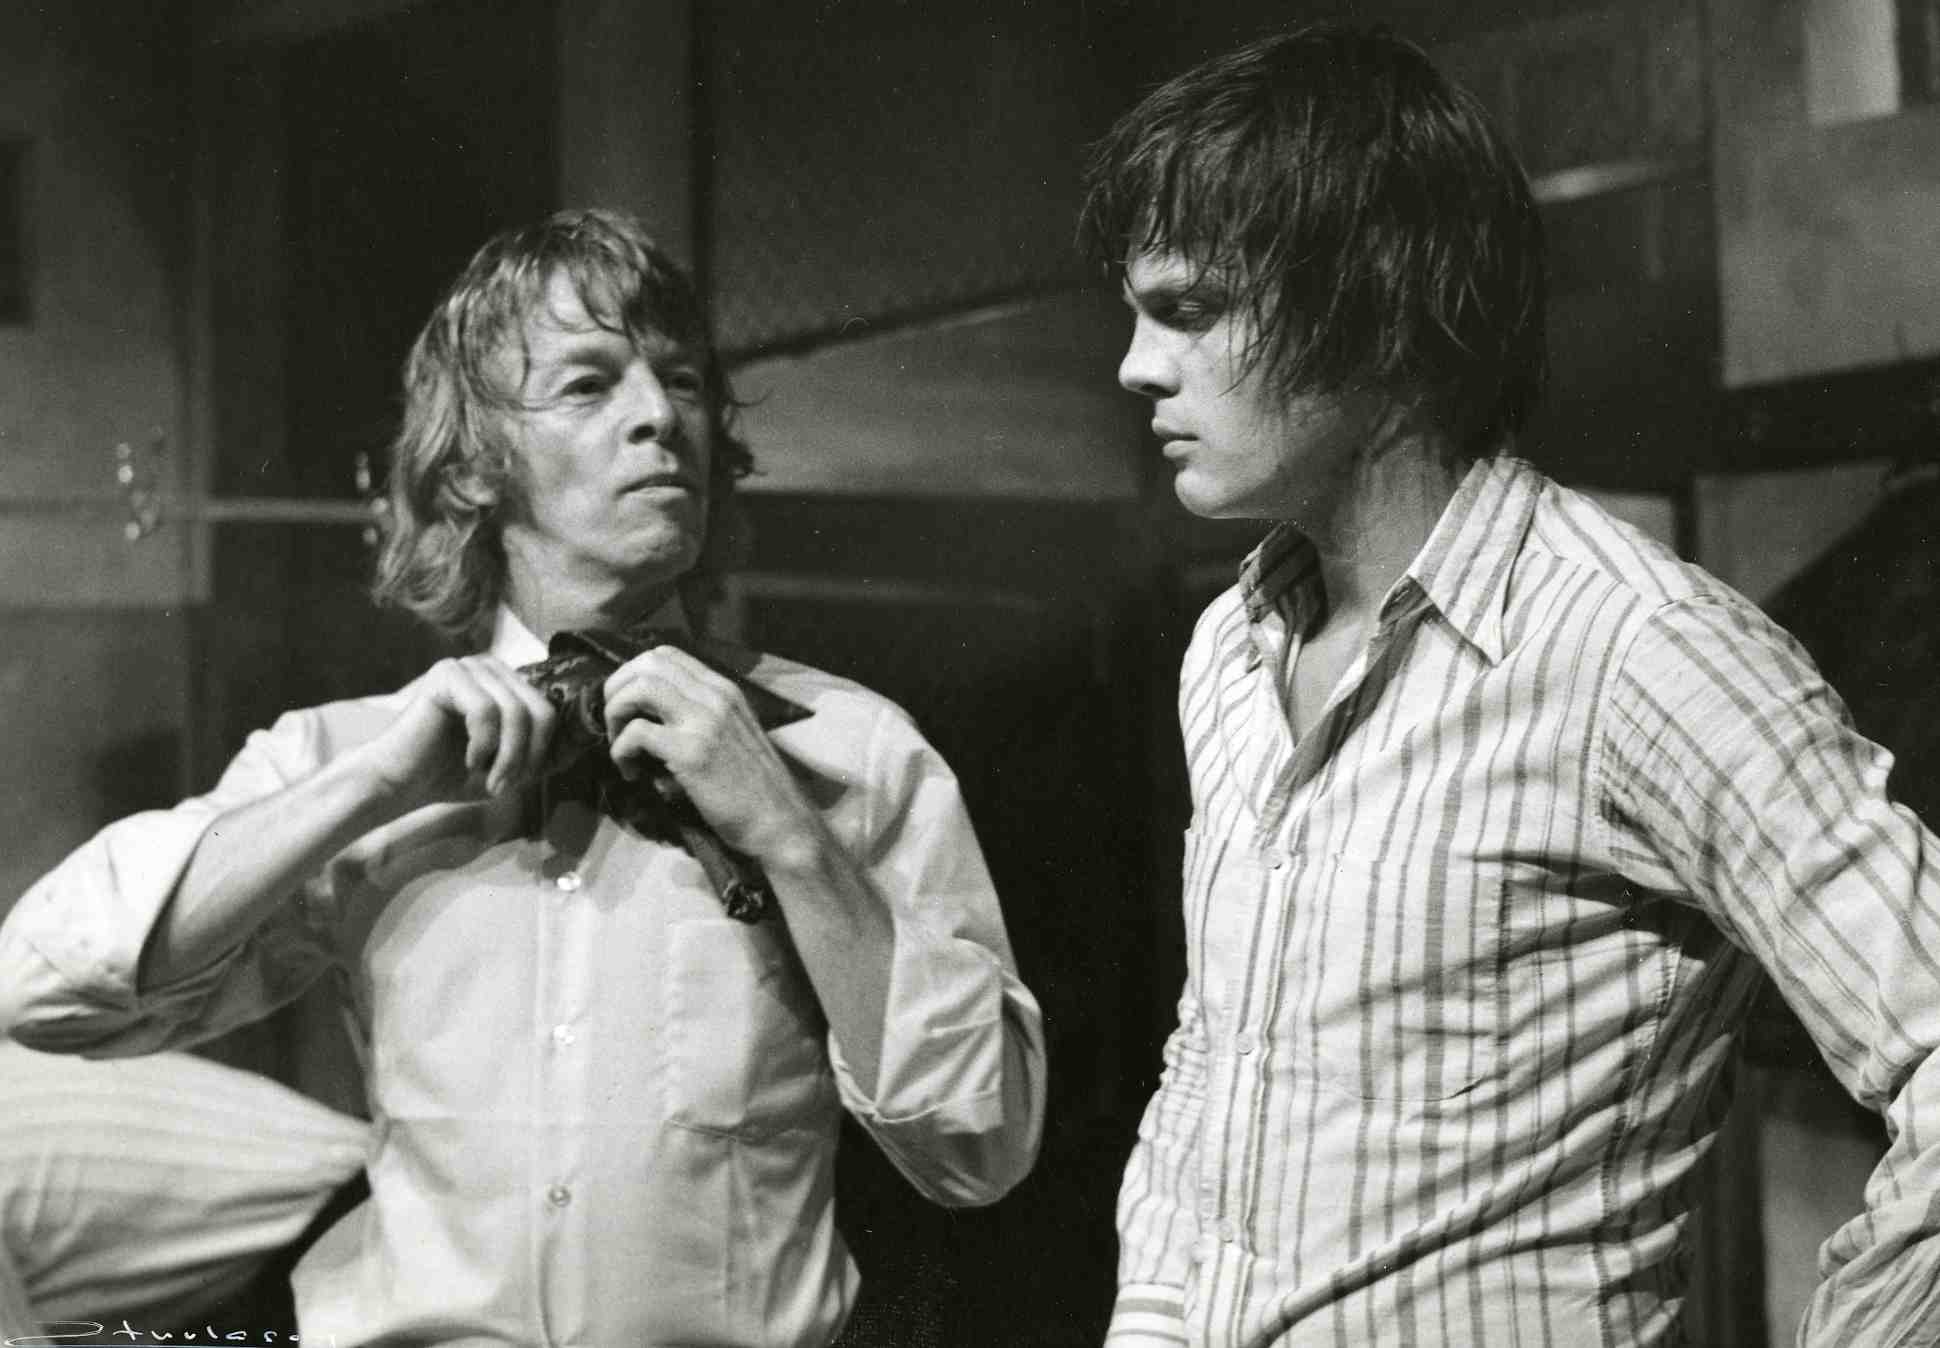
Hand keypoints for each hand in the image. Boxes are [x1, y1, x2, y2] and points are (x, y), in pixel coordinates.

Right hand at [353, 655, 558, 812]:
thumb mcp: (508, 766)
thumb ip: (539, 753)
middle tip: (505, 786)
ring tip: (490, 781)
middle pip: (539, 710)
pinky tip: (468, 760)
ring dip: (508, 756)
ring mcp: (468, 666)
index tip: (520, 781)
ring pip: (515, 713)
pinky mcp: (447, 675)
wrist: (399, 783)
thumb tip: (578, 747)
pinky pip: (487, 711)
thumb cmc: (450, 774)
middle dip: (528, 756)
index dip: (543, 751)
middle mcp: (491, 667)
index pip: (549, 711)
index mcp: (507, 683)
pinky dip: (484, 744)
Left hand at [602, 645, 819, 860]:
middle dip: (617, 689)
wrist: (778, 821)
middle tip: (614, 722)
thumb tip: (653, 717)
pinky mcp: (691, 752)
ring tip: (618, 744)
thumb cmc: (754, 787)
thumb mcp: (732, 735)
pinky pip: (636, 733)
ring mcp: (704, 722)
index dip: (634, 674)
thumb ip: (700, 718)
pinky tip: (630, 772)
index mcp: (724, 690)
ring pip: (638, 689)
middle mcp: (714, 697)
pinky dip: (621, 751)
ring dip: (615, 714)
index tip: (628, 705)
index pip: (667, 655)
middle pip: (647, 664)